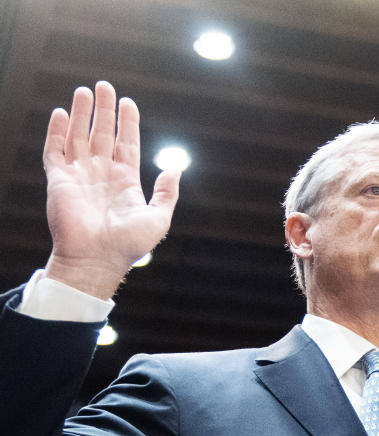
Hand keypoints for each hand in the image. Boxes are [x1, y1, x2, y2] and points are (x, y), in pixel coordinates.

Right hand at [42, 81, 180, 299]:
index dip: (128, 123)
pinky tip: (60, 113)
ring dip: (80, 113)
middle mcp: (102, 175)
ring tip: (83, 91)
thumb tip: (175, 168)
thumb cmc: (129, 244)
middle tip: (104, 86)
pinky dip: (56, 131)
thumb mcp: (159, 218)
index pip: (126, 144)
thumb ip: (167, 192)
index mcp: (125, 181)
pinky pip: (55, 150)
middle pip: (102, 133)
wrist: (98, 259)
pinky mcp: (59, 180)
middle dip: (103, 110)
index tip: (128, 103)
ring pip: (79, 136)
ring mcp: (79, 176)